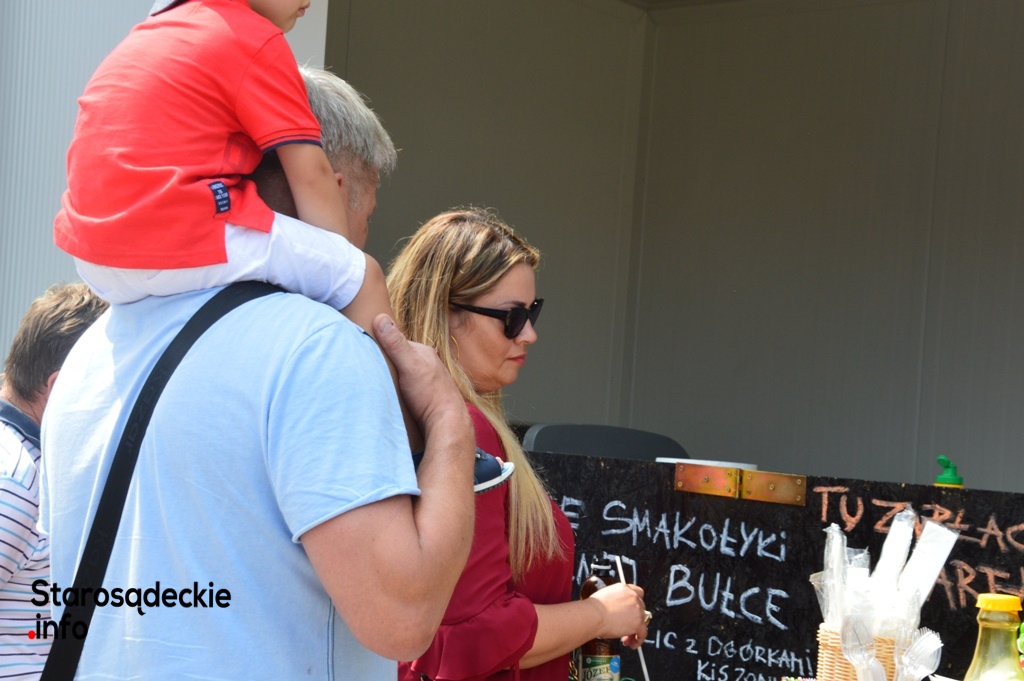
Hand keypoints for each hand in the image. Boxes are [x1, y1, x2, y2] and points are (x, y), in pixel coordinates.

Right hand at [374, 314, 466, 432]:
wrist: (447, 422)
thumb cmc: (430, 394)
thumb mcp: (409, 366)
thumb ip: (396, 344)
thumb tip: (380, 318)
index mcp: (423, 352)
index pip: (395, 342)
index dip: (380, 346)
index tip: (364, 352)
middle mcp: (427, 363)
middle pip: (398, 358)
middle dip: (385, 362)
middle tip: (370, 370)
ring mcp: (427, 379)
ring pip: (402, 373)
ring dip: (391, 377)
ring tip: (379, 384)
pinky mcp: (424, 394)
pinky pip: (406, 387)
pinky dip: (398, 389)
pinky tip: (392, 395)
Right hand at [588, 583, 647, 641]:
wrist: (593, 615)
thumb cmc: (593, 608)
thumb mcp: (605, 597)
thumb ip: (615, 600)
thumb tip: (615, 610)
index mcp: (624, 588)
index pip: (638, 593)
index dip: (636, 603)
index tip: (632, 611)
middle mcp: (633, 597)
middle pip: (641, 609)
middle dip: (634, 619)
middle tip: (626, 627)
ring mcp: (637, 610)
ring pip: (643, 621)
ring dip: (636, 630)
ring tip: (626, 639)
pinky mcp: (638, 623)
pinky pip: (643, 633)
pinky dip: (638, 640)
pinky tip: (632, 644)